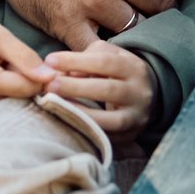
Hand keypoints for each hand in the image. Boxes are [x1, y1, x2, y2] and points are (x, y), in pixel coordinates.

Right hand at [0, 1, 57, 114]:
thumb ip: (25, 57)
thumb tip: (51, 78)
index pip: (25, 89)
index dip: (41, 78)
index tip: (47, 66)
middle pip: (18, 101)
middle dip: (26, 85)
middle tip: (17, 63)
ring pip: (9, 108)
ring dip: (15, 92)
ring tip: (2, 70)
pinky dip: (3, 98)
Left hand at [42, 42, 156, 136]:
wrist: (145, 97)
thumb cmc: (116, 72)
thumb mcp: (106, 56)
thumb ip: (83, 59)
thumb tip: (57, 72)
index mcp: (134, 67)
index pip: (105, 61)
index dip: (76, 61)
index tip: (50, 61)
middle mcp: (140, 93)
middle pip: (108, 90)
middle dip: (75, 87)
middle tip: (50, 85)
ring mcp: (136, 117)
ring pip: (111, 119)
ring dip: (80, 111)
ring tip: (55, 103)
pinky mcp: (129, 136)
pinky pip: (106, 136)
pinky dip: (87, 128)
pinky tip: (68, 120)